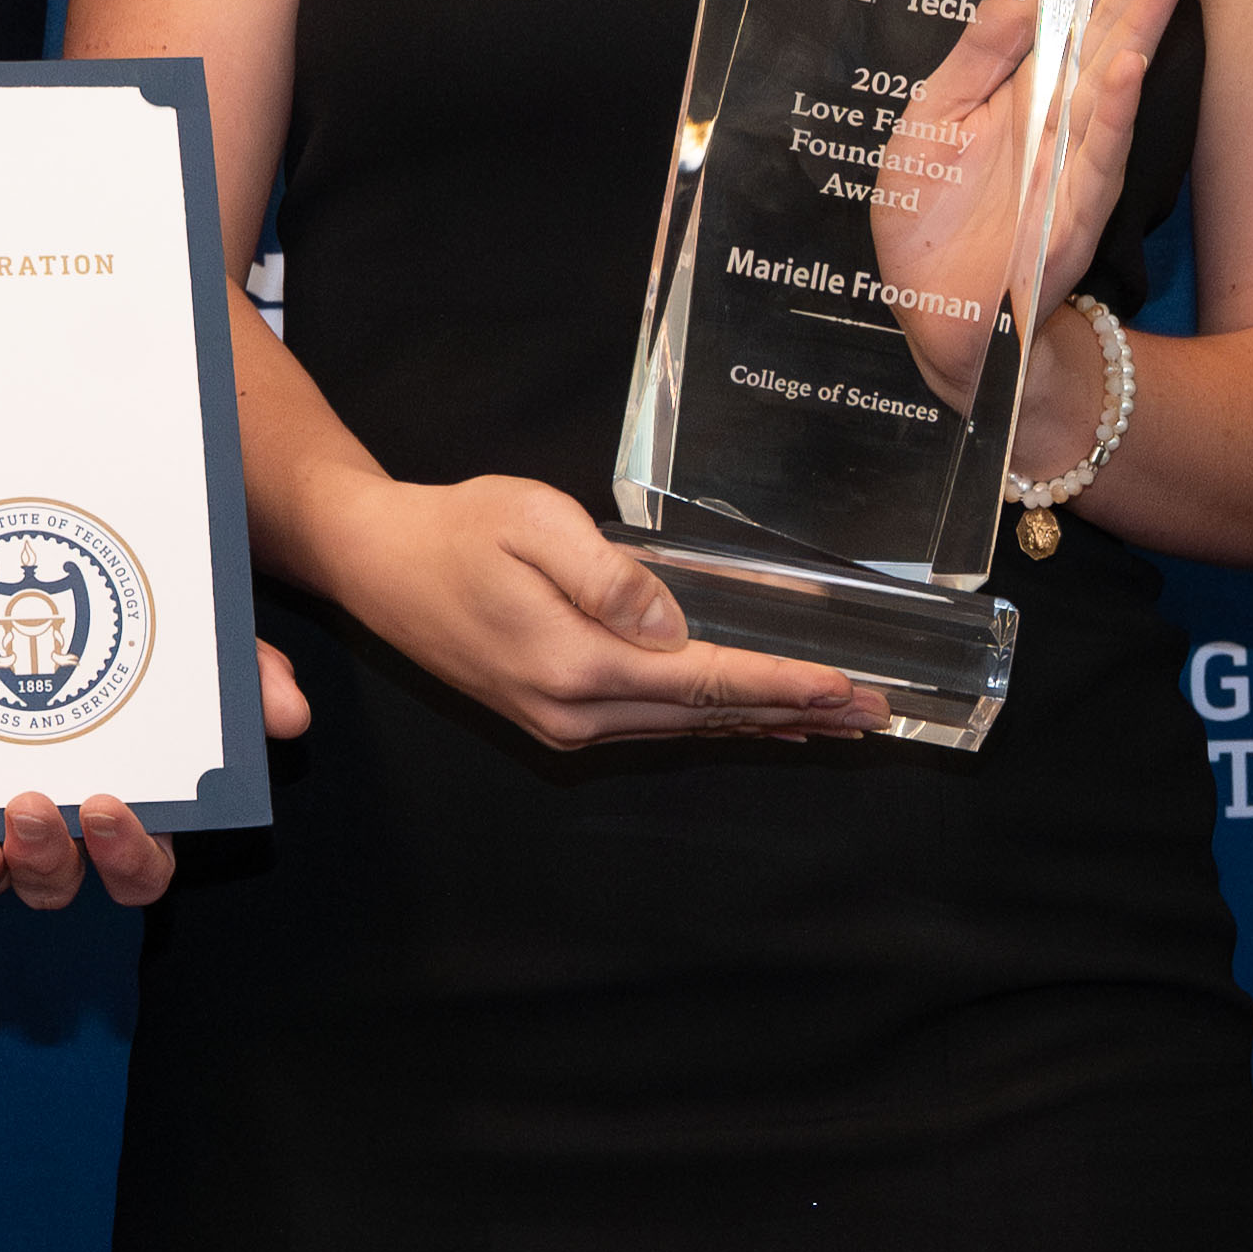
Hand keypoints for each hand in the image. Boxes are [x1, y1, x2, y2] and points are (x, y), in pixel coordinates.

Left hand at [0, 644, 313, 903]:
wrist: (65, 583)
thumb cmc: (147, 639)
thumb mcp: (200, 645)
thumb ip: (245, 676)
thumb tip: (289, 714)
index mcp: (135, 808)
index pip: (143, 867)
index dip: (128, 853)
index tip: (108, 805)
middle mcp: (68, 828)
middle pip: (64, 883)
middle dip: (45, 859)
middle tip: (27, 807)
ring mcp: (2, 821)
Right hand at [316, 473, 884, 749]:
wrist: (376, 564)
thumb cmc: (455, 528)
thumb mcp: (531, 522)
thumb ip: (607, 574)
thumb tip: (672, 624)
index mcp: (574, 664)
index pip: (704, 681)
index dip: (782, 684)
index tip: (847, 689)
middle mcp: (573, 712)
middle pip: (707, 718)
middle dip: (796, 714)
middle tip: (875, 715)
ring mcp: (563, 724)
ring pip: (686, 730)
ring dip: (765, 724)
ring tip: (838, 724)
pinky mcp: (557, 716)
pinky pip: (657, 726)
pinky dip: (717, 724)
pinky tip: (757, 722)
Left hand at [869, 0, 1211, 414]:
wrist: (933, 319)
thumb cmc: (933, 222)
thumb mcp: (934, 117)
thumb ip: (978, 52)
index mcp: (1030, 86)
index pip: (1085, 6)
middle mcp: (1063, 116)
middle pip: (1115, 26)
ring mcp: (1073, 163)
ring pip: (1116, 80)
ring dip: (1144, 24)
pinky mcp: (1069, 214)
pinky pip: (1096, 154)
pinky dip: (1111, 108)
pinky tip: (1125, 62)